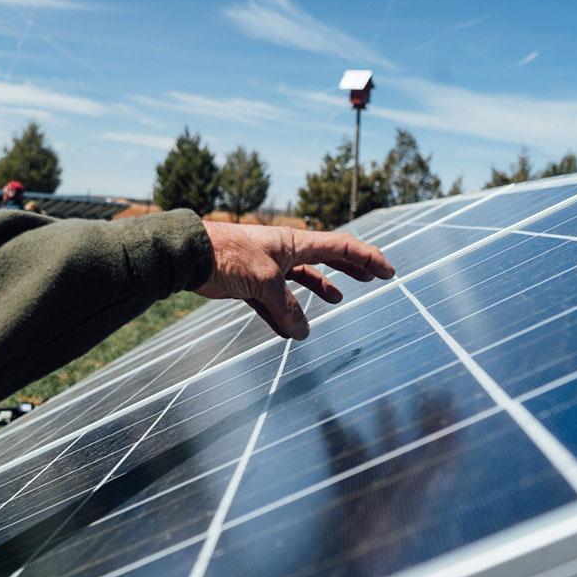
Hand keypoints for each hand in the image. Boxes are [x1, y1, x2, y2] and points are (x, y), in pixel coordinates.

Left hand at [196, 222, 394, 339]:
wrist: (189, 256)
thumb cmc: (227, 257)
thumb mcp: (265, 282)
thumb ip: (287, 308)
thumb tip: (302, 333)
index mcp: (295, 243)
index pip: (341, 247)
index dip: (367, 258)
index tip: (387, 271)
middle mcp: (284, 252)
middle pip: (326, 258)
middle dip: (350, 267)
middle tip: (372, 277)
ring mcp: (267, 267)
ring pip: (300, 280)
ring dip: (319, 289)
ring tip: (336, 299)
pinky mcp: (248, 283)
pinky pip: (274, 301)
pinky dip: (284, 315)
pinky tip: (292, 330)